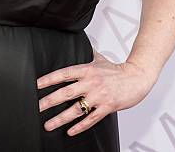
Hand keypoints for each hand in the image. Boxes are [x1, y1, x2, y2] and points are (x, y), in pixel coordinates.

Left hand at [36, 50, 156, 136]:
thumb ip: (88, 54)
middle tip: (37, 107)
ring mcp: (99, 96)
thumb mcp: (100, 59)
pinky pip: (90, 119)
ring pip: (76, 109)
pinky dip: (80, 126)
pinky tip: (70, 131)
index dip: (50, 79)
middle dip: (49, 101)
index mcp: (87, 69)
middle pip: (66, 92)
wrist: (136, 78)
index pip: (64, 74)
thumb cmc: (118, 70)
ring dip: (60, 118)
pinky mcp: (107, 107)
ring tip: (49, 124)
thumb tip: (79, 44)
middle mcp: (91, 82)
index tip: (37, 85)